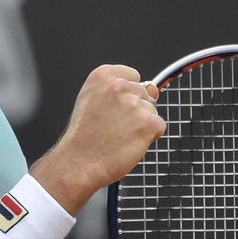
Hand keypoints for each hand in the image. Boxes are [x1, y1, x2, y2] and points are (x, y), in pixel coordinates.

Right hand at [33, 65, 164, 211]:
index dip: (128, 95)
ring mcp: (134, 104)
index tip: (115, 109)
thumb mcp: (91, 100)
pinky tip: (129, 143)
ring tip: (119, 136)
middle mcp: (119, 86)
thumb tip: (153, 89)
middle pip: (144, 94)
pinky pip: (159, 127)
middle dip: (135, 111)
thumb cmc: (83, 137)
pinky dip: (149, 137)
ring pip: (152, 111)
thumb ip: (119, 89)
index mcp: (103, 76)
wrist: (79, 162)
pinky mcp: (147, 123)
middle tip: (114, 127)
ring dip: (141, 124)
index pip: (133, 76)